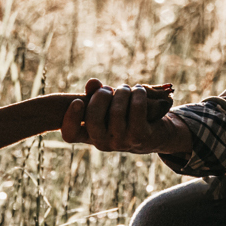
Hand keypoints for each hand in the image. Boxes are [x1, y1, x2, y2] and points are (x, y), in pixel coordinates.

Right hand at [61, 79, 192, 155]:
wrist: (156, 133)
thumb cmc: (125, 116)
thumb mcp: (107, 105)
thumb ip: (95, 93)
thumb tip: (92, 83)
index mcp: (89, 135)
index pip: (70, 135)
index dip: (70, 119)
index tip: (77, 101)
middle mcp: (103, 143)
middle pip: (92, 120)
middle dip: (101, 96)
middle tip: (109, 89)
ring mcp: (121, 143)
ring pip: (116, 111)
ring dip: (122, 92)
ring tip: (127, 88)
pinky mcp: (140, 138)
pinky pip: (136, 109)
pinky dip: (138, 94)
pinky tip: (139, 90)